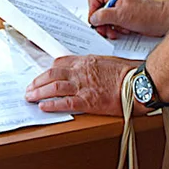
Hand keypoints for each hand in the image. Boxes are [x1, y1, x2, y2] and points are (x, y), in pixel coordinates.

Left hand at [24, 55, 141, 115]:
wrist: (138, 83)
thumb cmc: (127, 73)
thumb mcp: (106, 62)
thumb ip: (92, 66)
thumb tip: (85, 71)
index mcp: (86, 62)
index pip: (60, 63)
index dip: (47, 70)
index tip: (40, 75)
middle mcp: (81, 73)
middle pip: (52, 74)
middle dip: (38, 81)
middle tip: (30, 88)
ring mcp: (83, 87)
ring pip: (54, 87)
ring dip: (39, 92)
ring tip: (30, 97)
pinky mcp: (88, 102)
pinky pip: (65, 103)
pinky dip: (52, 105)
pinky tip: (43, 106)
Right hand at [88, 0, 168, 39]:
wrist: (162, 22)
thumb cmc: (147, 14)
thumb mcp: (121, 15)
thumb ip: (103, 15)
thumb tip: (93, 19)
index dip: (92, 10)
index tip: (95, 20)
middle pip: (98, 10)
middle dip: (101, 22)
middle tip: (105, 30)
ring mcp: (119, 9)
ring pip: (105, 19)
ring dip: (109, 28)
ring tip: (116, 31)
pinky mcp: (124, 17)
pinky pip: (113, 25)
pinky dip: (116, 30)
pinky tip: (124, 31)